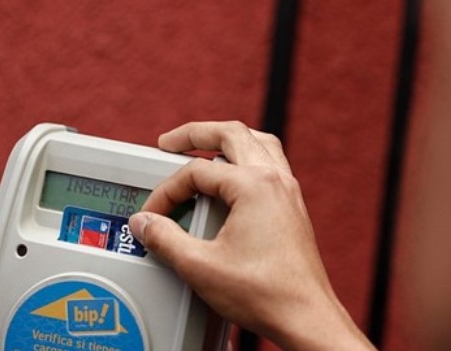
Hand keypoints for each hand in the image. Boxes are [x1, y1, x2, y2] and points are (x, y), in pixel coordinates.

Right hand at [128, 121, 373, 350]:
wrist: (304, 317)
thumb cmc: (265, 293)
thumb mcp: (200, 266)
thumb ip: (165, 239)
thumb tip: (145, 223)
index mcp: (254, 185)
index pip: (196, 172)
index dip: (167, 191)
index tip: (154, 214)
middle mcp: (276, 180)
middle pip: (232, 134)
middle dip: (196, 134)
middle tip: (169, 142)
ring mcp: (288, 192)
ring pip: (257, 143)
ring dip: (226, 140)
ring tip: (202, 147)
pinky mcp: (293, 208)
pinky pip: (269, 164)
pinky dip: (245, 159)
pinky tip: (232, 177)